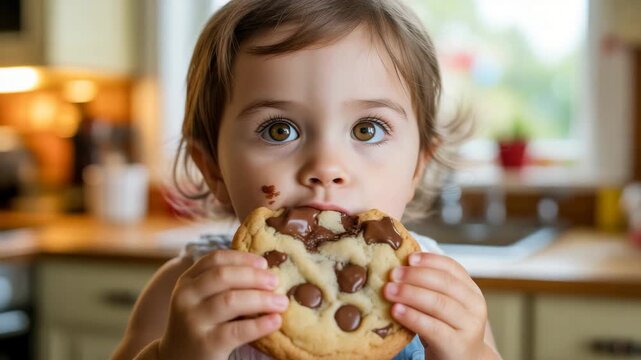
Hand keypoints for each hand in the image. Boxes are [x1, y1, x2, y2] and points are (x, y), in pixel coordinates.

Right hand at [157, 250, 288, 359]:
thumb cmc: (200, 325)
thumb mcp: (202, 300)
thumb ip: (223, 284)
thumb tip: (265, 271)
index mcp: (188, 281)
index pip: (215, 259)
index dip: (242, 258)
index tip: (264, 262)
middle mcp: (186, 297)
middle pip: (223, 276)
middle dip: (254, 276)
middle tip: (275, 282)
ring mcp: (193, 320)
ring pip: (230, 301)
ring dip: (261, 299)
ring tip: (282, 302)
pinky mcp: (205, 344)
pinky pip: (236, 330)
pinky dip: (259, 324)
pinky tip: (275, 321)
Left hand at [384, 252, 499, 359]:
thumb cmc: (446, 330)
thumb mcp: (442, 305)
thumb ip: (429, 288)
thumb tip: (398, 267)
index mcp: (471, 291)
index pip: (452, 268)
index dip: (430, 260)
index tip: (408, 257)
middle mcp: (474, 306)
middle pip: (444, 283)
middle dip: (415, 276)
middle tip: (392, 274)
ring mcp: (469, 326)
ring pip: (438, 303)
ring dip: (410, 293)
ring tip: (388, 291)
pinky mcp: (458, 345)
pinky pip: (433, 327)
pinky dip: (412, 317)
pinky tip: (396, 311)